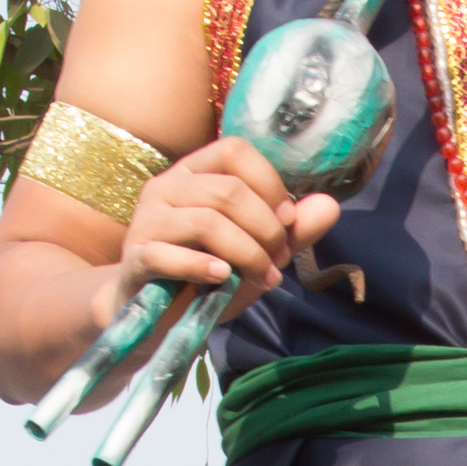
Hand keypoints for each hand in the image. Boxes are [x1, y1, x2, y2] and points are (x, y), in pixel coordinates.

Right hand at [96, 141, 332, 341]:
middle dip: (266, 230)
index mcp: (194, 173)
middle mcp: (166, 187)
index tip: (287, 221)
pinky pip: (168, 255)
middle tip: (278, 262)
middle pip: (228, 191)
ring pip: (206, 221)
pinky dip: (202, 267)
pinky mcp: (136, 258)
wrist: (154, 314)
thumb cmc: (205, 274)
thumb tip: (331, 205)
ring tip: (263, 278)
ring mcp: (147, 221)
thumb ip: (292, 231)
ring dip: (246, 253)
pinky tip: (222, 279)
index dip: (269, 183)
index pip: (235, 151)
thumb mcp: (256, 251)